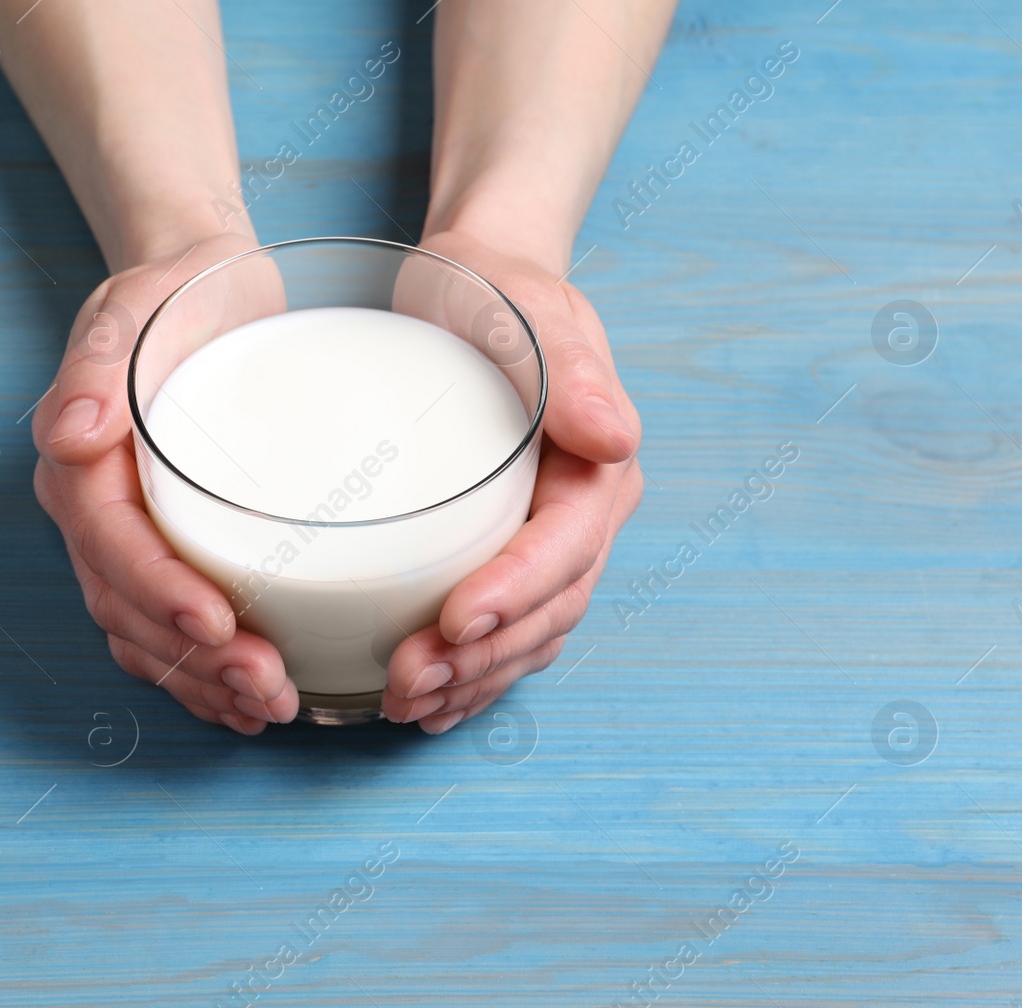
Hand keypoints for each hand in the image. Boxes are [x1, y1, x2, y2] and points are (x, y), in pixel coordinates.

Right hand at [31, 233, 299, 733]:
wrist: (204, 288)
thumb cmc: (176, 294)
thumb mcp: (136, 306)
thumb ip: (96, 365)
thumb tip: (69, 433)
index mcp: (79, 464)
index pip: (111, 545)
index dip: (159, 592)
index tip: (219, 623)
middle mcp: (94, 513)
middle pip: (128, 608)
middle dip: (192, 660)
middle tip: (266, 686)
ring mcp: (128, 538)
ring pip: (146, 634)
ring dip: (201, 682)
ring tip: (270, 706)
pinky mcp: (168, 549)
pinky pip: (168, 630)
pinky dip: (202, 675)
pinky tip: (247, 703)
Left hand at [380, 229, 644, 733]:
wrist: (475, 291)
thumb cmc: (496, 292)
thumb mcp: (531, 309)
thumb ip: (573, 369)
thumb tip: (615, 438)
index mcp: (597, 468)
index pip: (564, 547)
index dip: (515, 593)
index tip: (455, 621)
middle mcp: (583, 517)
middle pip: (547, 609)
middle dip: (484, 657)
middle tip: (410, 682)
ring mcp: (548, 544)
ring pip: (527, 637)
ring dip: (472, 681)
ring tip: (406, 703)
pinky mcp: (508, 558)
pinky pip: (503, 635)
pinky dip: (471, 676)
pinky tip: (427, 703)